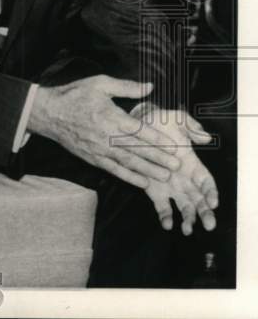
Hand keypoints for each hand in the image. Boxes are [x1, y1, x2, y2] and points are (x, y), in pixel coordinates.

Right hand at [28, 76, 181, 188]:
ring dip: (148, 170)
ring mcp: (99, 149)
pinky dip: (129, 177)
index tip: (174, 146)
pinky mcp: (92, 158)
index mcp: (110, 116)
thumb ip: (126, 86)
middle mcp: (106, 135)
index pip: (139, 130)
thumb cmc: (74, 95)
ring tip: (165, 176)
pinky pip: (114, 170)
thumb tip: (150, 86)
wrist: (48, 113)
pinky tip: (143, 183)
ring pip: (128, 162)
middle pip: (137, 149)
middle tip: (177, 166)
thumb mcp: (99, 83)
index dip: (158, 139)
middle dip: (158, 158)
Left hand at [132, 105, 218, 234]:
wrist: (136, 125)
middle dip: (205, 212)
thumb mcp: (176, 119)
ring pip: (183, 206)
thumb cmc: (159, 122)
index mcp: (192, 164)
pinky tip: (167, 225)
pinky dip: (165, 216)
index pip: (207, 182)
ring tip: (188, 230)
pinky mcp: (154, 189)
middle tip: (208, 225)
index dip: (211, 192)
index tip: (213, 202)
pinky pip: (162, 206)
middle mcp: (184, 178)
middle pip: (199, 199)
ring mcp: (170, 185)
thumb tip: (205, 136)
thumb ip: (191, 126)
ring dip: (187, 218)